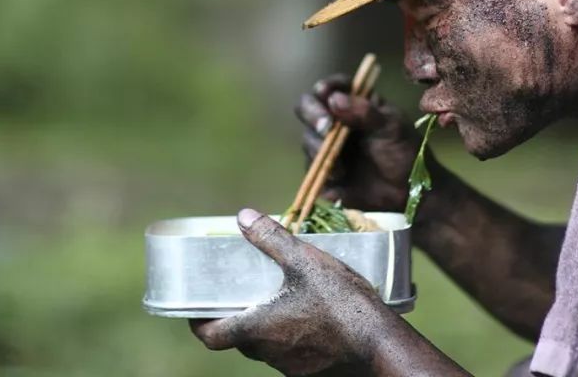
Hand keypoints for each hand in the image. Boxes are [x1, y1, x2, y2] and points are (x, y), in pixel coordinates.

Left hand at [190, 208, 390, 375]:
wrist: (380, 345)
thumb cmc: (341, 304)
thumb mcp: (305, 262)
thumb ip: (271, 239)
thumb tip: (243, 216)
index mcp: (258, 330)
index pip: (211, 336)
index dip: (198, 323)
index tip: (197, 308)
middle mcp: (269, 354)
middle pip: (239, 342)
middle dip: (236, 319)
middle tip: (241, 294)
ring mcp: (291, 368)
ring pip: (267, 349)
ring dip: (267, 328)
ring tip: (280, 301)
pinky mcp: (313, 372)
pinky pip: (292, 356)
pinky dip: (292, 338)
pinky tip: (312, 318)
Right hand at [295, 74, 432, 213]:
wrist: (406, 192)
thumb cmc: (403, 152)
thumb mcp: (392, 127)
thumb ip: (365, 112)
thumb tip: (334, 99)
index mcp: (354, 104)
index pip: (333, 87)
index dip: (326, 86)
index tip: (325, 91)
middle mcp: (336, 120)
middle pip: (307, 106)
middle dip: (312, 113)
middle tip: (325, 126)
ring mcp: (326, 144)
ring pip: (308, 136)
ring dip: (318, 145)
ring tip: (341, 162)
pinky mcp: (321, 168)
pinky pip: (311, 164)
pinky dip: (322, 167)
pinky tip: (339, 175)